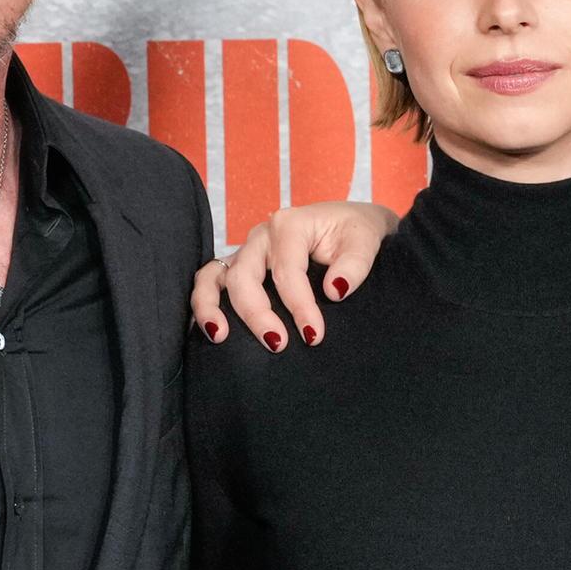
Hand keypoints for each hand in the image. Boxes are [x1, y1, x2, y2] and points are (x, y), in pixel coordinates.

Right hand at [190, 201, 397, 350]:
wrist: (350, 225)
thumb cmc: (355, 233)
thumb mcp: (366, 241)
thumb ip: (355, 265)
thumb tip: (334, 291)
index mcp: (290, 224)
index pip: (287, 271)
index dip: (299, 306)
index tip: (314, 335)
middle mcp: (261, 236)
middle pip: (245, 276)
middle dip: (257, 313)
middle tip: (278, 344)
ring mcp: (247, 251)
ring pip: (215, 276)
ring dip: (212, 307)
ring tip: (220, 337)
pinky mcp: (241, 267)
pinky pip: (210, 282)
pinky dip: (204, 304)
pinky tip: (210, 331)